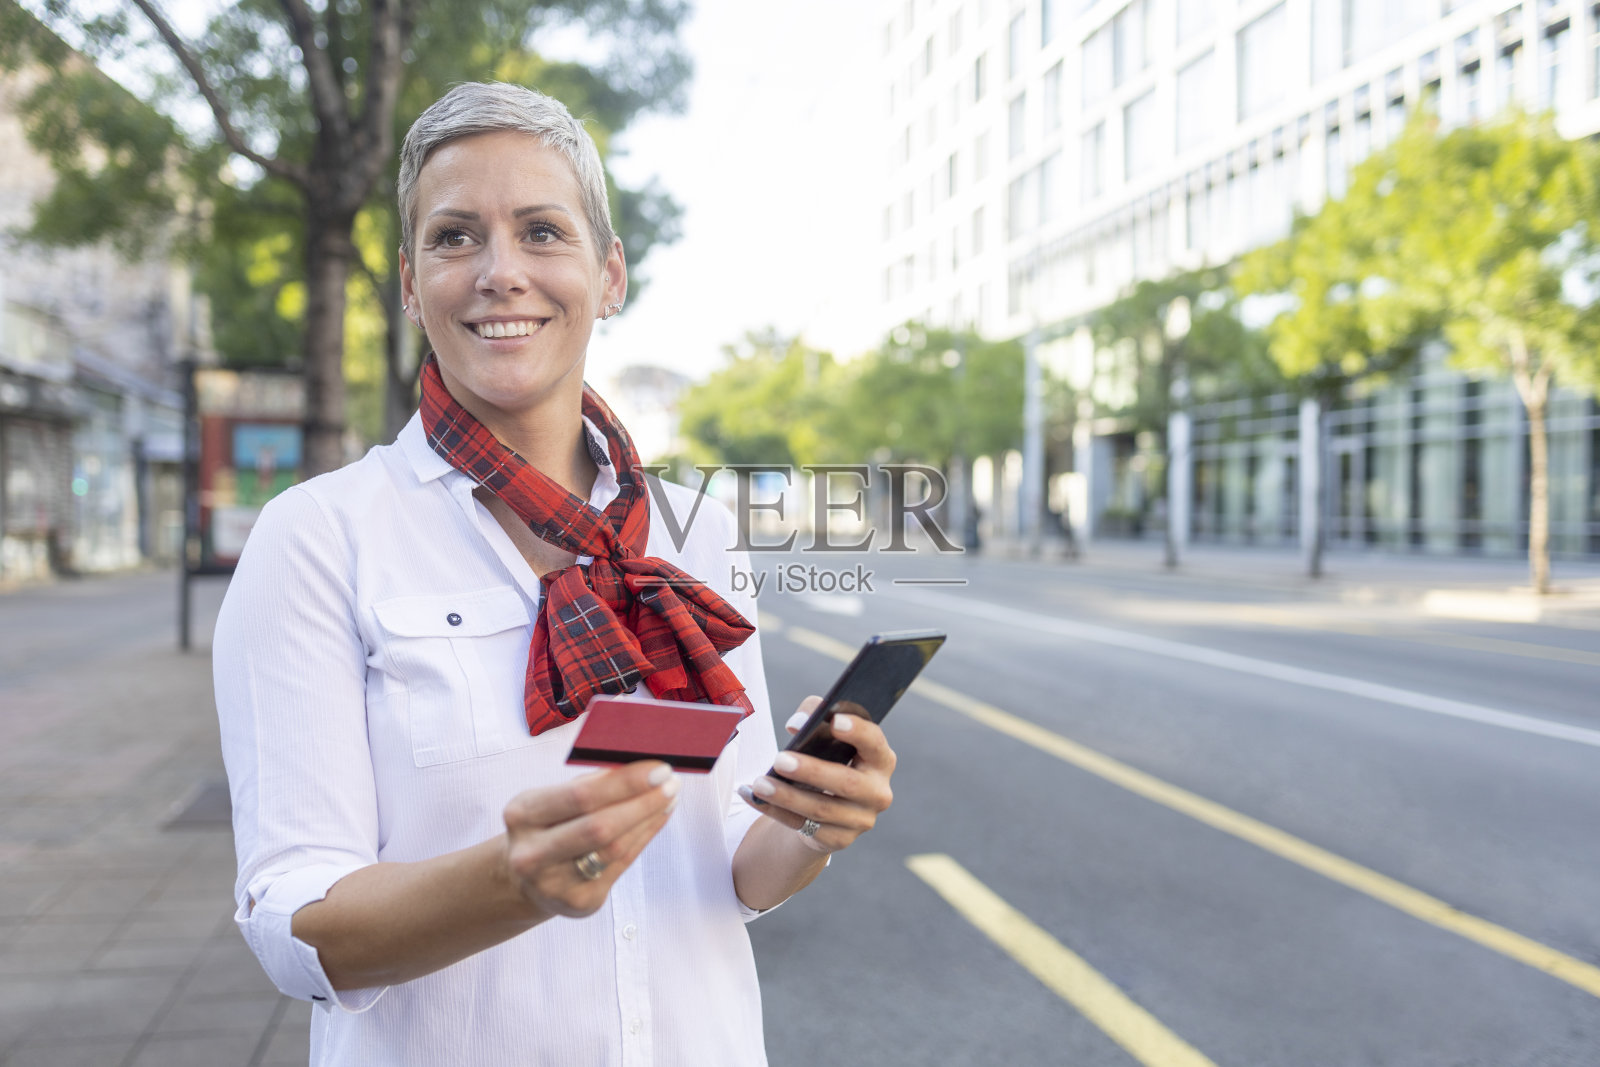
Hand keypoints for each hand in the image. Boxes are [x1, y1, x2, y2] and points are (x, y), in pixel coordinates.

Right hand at [501, 761, 679, 917]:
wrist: (524, 881)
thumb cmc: (547, 827)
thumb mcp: (552, 800)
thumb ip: (590, 783)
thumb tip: (640, 765)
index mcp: (523, 815)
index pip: (581, 796)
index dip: (624, 782)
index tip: (658, 768)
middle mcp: (532, 854)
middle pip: (599, 827)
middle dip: (643, 802)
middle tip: (672, 783)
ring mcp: (554, 884)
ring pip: (614, 848)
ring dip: (648, 819)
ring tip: (670, 798)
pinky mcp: (579, 902)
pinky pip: (621, 865)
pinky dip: (644, 837)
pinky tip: (658, 818)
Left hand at [739, 696, 896, 854]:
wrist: (827, 805)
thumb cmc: (829, 759)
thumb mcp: (826, 736)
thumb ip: (814, 717)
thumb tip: (796, 724)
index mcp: (880, 759)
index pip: (875, 742)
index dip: (858, 731)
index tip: (834, 722)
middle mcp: (878, 792)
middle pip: (847, 782)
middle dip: (812, 771)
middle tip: (780, 759)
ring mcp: (861, 820)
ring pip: (821, 809)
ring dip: (787, 796)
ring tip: (759, 783)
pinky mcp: (840, 839)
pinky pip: (804, 827)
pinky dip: (776, 811)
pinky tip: (754, 797)